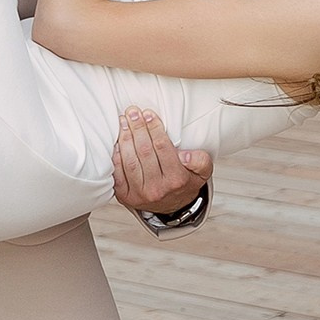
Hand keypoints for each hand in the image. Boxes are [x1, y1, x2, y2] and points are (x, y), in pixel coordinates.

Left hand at [111, 107, 211, 224]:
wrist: (174, 207)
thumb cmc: (185, 183)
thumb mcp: (203, 172)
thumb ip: (201, 160)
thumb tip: (184, 155)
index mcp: (177, 180)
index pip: (163, 148)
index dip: (154, 128)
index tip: (148, 114)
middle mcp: (157, 189)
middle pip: (144, 152)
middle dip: (137, 128)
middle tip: (133, 112)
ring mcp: (140, 194)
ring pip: (130, 161)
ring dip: (125, 138)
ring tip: (124, 122)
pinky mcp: (126, 197)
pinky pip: (118, 174)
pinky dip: (116, 157)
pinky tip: (117, 142)